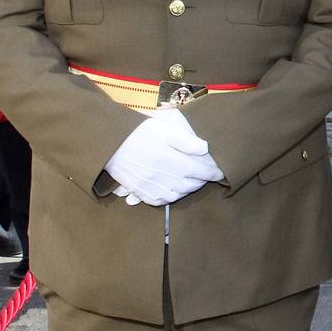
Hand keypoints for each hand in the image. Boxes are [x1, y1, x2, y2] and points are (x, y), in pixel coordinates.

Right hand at [104, 111, 223, 205]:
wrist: (110, 143)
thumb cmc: (139, 132)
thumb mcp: (165, 129)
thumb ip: (187, 140)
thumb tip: (206, 149)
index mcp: (168, 160)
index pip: (200, 171)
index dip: (213, 172)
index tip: (221, 171)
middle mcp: (160, 177)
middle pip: (191, 184)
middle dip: (202, 179)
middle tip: (208, 173)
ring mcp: (149, 187)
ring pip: (179, 195)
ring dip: (189, 188)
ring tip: (195, 180)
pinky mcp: (140, 192)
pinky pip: (162, 201)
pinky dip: (173, 197)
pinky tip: (176, 189)